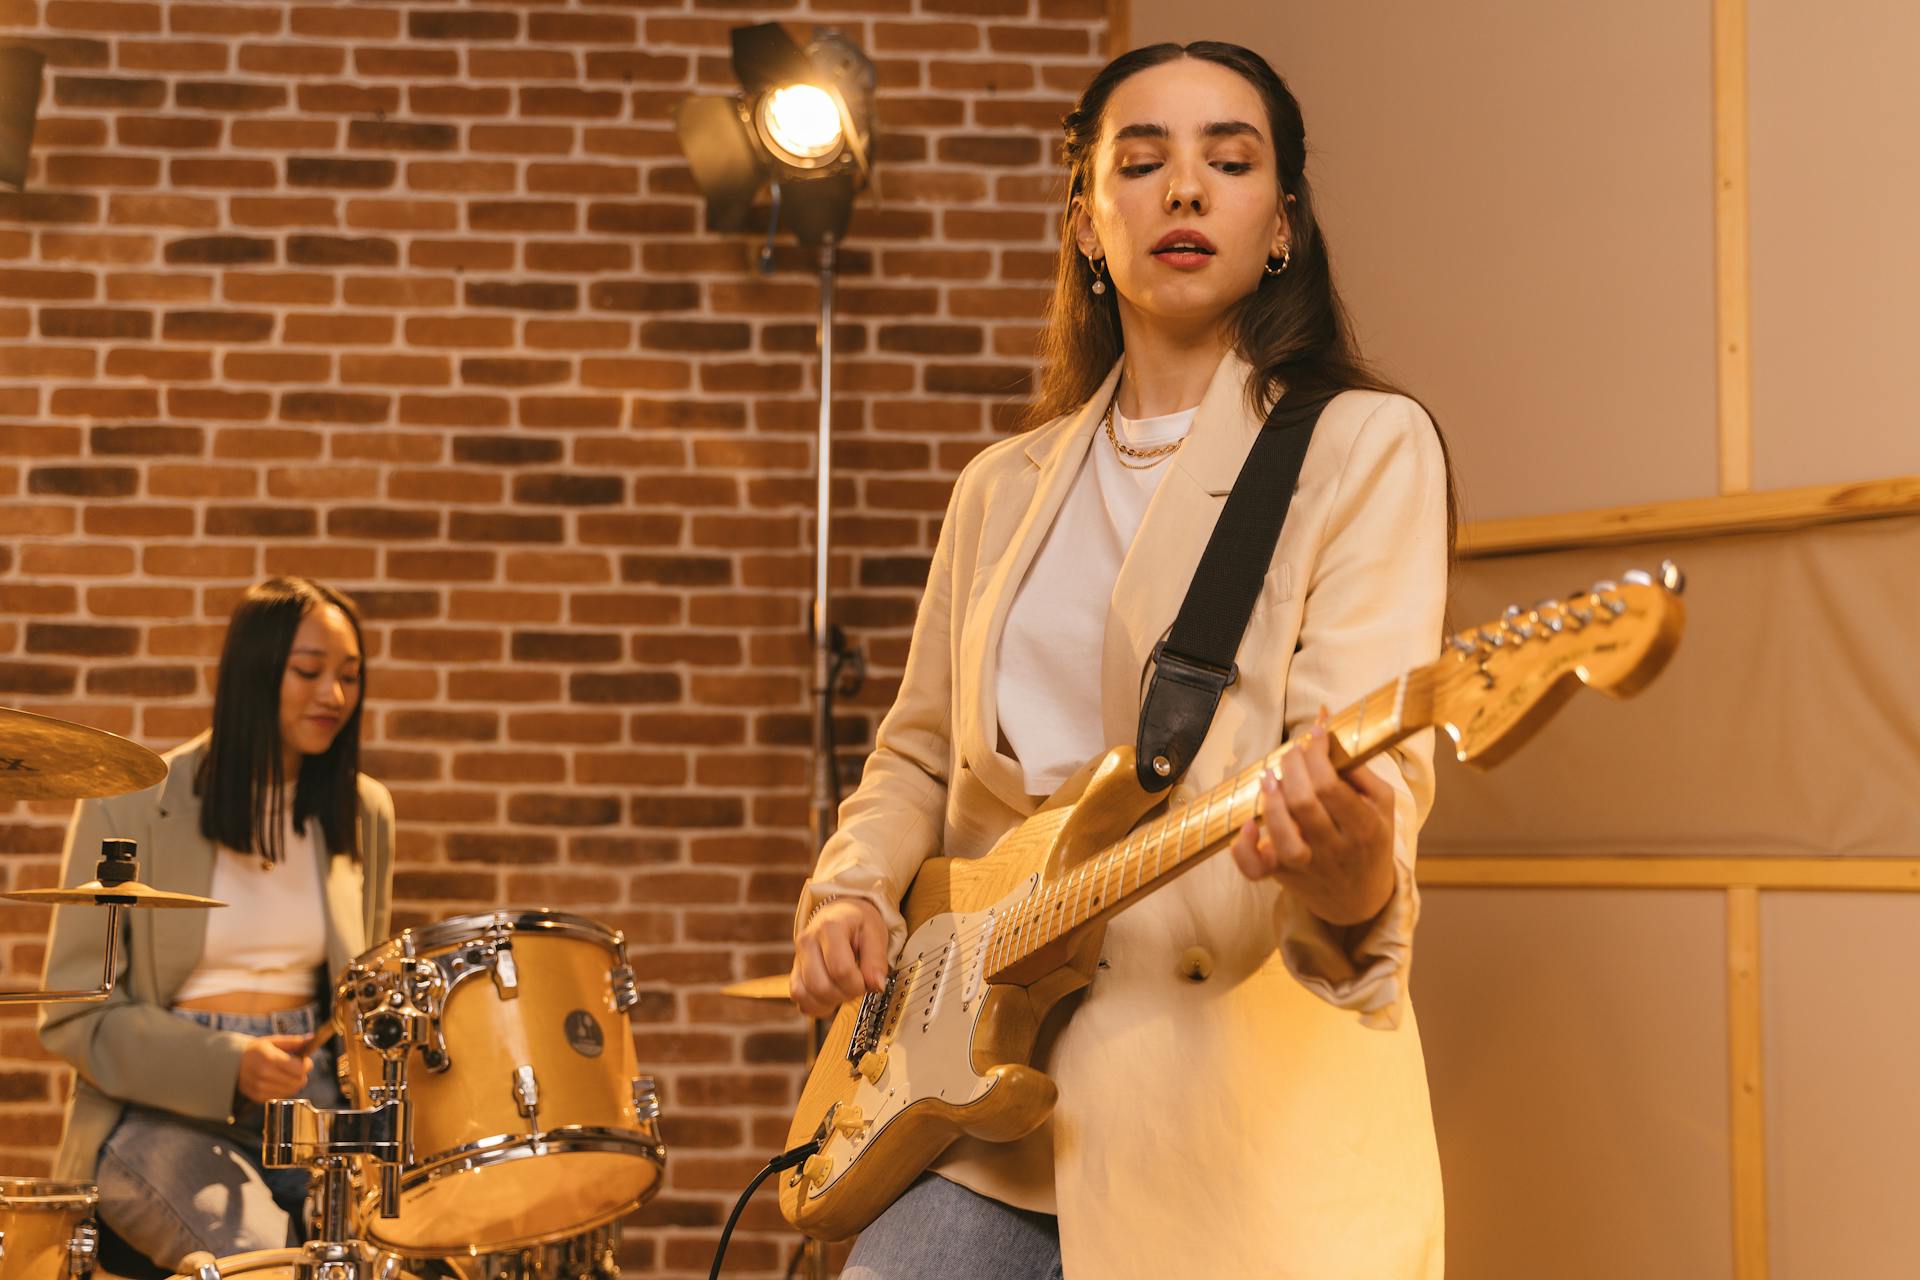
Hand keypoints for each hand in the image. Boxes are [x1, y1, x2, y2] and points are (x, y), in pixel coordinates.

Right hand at [237, 1033, 313, 1103]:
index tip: (305, 1060)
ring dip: (293, 1082)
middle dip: (302, 1074)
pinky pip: (281, 1096)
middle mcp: (264, 1075)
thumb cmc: (257, 1050)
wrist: (233, 1063)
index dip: (307, 1064)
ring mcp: (260, 1088)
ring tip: (285, 1073)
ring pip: (291, 1090)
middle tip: (296, 1067)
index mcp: (269, 1058)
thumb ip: (294, 1042)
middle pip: (298, 1081)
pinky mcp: (258, 1097)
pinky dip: (284, 1090)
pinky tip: (277, 1081)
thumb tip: (312, 1040)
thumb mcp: (273, 1041)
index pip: (299, 1069)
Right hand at [789, 898, 888, 1019]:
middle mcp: (807, 941)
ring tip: (844, 990)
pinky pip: (798, 997)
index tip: (868, 981)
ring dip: (828, 1002)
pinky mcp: (794, 970)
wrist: (840, 914)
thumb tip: (877, 985)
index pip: (841, 970)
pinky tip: (831, 997)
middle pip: (821, 986)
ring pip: (804, 994)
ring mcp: (797, 957)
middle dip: (844, 994)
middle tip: (857, 986)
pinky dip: (815, 1004)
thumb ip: (877, 961)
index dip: (858, 984)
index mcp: (829, 928)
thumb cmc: (858, 924)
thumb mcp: (875, 934)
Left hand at [1229, 707, 1397, 926]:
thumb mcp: (1381, 805)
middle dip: (1292, 767)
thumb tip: (1328, 737)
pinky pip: (1255, 869)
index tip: (1314, 734)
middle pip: (1304, 804)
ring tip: (1269, 776)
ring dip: (1270, 800)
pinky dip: (1243, 849)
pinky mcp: (1281, 876)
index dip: (1316, 754)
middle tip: (1292, 752)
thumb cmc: (1369, 840)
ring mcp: (1305, 865)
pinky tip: (1247, 826)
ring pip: (1282, 836)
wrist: (1360, 899)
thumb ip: (1360, 772)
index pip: (1331, 787)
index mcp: (1364, 829)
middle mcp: (1334, 850)